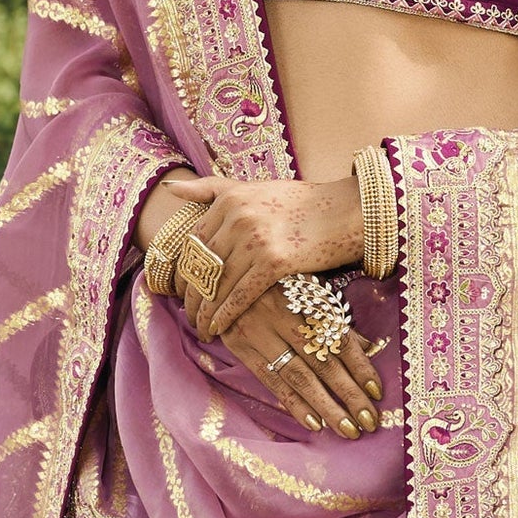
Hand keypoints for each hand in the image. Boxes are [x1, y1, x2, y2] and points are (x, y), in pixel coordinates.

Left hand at [152, 172, 365, 341]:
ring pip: (216, 285)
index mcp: (229, 199)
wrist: (346, 212)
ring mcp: (255, 241)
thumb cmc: (302, 203)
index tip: (180, 290)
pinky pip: (239, 296)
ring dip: (204, 312)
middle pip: (200, 265)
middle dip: (190, 296)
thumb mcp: (253, 187)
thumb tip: (171, 188)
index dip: (182, 270)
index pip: (192, 241)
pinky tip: (217, 329)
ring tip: (200, 328)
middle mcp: (238, 218)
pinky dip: (224, 316)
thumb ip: (212, 189)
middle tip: (187, 315)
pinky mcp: (274, 263)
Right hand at [217, 279, 383, 438]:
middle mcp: (280, 313)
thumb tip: (369, 347)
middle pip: (322, 361)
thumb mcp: (307, 284)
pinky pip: (270, 380)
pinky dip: (293, 404)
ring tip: (347, 429)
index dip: (360, 366)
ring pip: (298, 376)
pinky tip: (314, 422)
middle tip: (369, 422)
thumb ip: (335, 316)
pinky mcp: (239, 344)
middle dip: (349, 395)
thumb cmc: (274, 275)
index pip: (339, 337)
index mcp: (303, 294)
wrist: (220, 268)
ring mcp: (257, 330)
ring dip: (326, 407)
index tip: (377, 392)